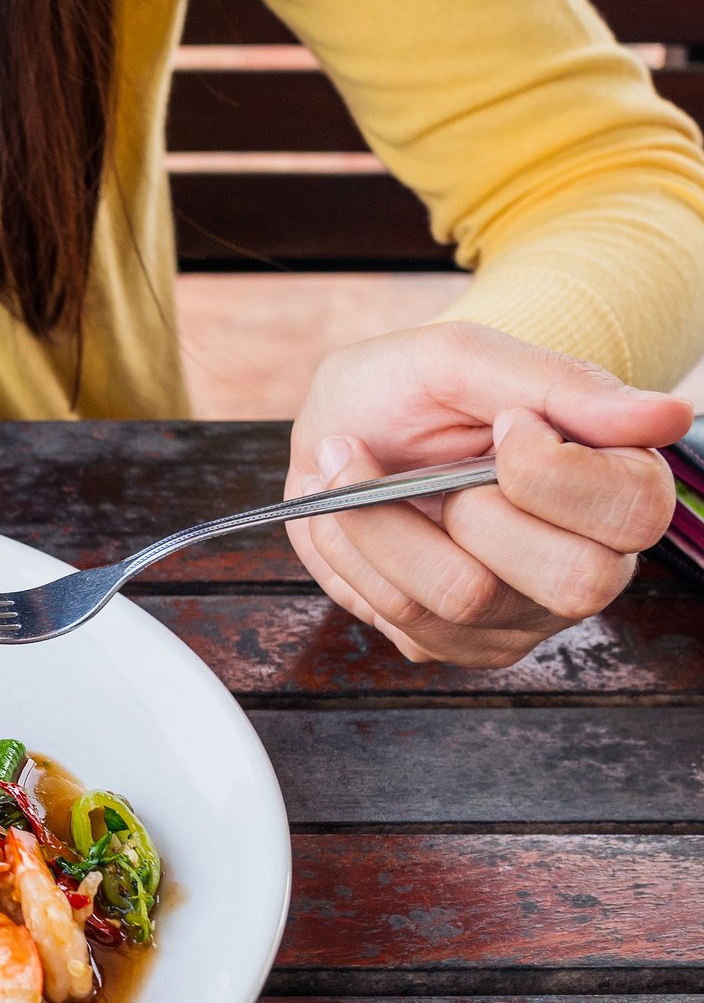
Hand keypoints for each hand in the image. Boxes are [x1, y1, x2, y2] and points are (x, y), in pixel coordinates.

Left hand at [287, 321, 692, 666]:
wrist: (333, 430)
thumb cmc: (407, 392)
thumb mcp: (466, 360)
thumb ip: (561, 385)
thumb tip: (668, 416)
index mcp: (617, 486)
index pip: (635, 512)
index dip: (550, 470)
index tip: (500, 423)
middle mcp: (586, 563)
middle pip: (573, 581)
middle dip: (474, 511)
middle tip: (434, 469)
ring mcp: (519, 615)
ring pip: (466, 600)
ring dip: (385, 524)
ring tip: (356, 471)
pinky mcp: (453, 642)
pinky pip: (404, 617)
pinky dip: (354, 551)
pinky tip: (350, 513)